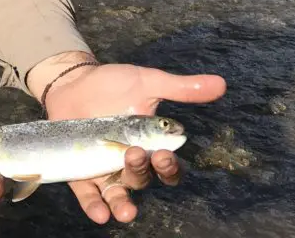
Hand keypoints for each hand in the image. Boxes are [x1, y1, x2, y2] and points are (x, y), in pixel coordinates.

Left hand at [27, 52, 226, 224]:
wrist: (74, 80)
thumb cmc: (114, 84)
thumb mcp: (148, 83)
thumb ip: (181, 88)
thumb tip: (221, 83)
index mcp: (150, 145)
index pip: (167, 167)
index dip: (169, 167)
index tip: (164, 154)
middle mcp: (130, 163)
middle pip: (143, 179)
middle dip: (143, 170)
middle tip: (136, 153)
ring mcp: (105, 169)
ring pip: (119, 194)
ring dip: (123, 204)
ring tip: (125, 209)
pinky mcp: (81, 172)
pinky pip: (89, 195)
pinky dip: (95, 207)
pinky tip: (100, 214)